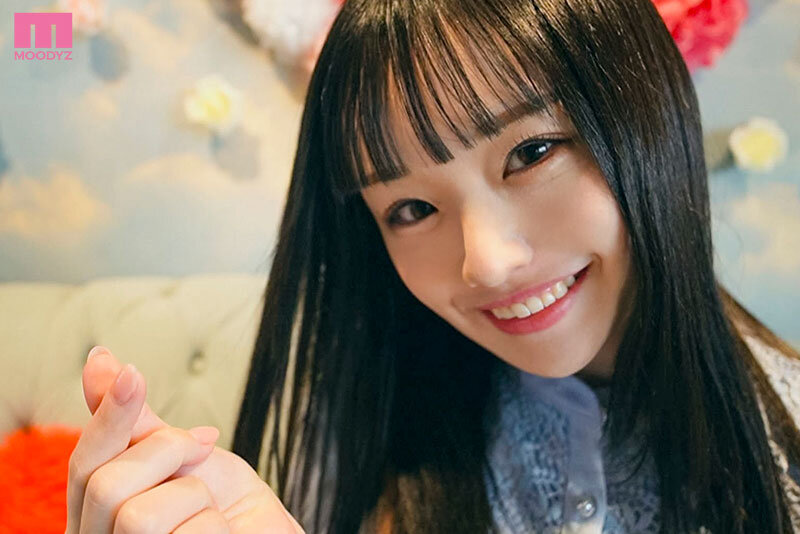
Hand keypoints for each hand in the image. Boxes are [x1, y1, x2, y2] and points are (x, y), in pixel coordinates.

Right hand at [66, 346, 305, 532]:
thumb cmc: (226, 507)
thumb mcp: (185, 455)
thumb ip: (141, 422)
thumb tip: (101, 361)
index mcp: (97, 515)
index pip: (83, 464)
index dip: (107, 417)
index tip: (132, 374)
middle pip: (105, 486)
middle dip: (167, 452)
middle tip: (201, 450)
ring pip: (138, 516)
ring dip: (194, 498)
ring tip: (209, 511)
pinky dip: (216, 527)